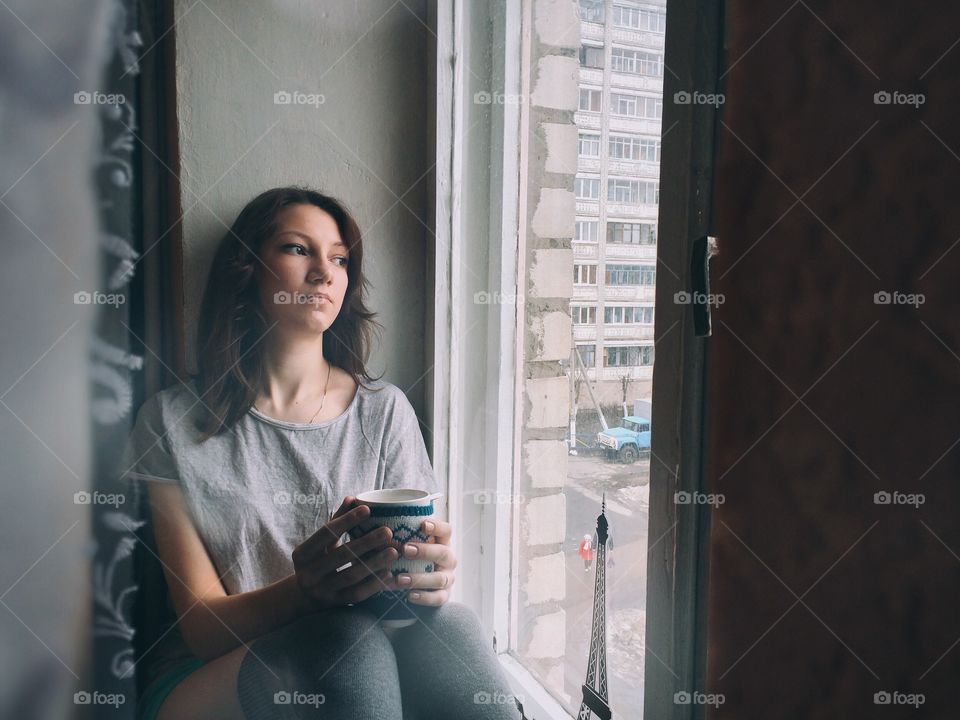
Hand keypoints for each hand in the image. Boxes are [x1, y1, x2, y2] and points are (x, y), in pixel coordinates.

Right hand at [292, 496, 397, 610]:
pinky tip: (389, 573)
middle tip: (388, 532)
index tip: (367, 509)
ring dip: (374, 563)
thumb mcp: (320, 543)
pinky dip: (374, 584)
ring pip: (351, 576)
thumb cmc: (317, 561)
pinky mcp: (336, 604)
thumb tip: (352, 498)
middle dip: (366, 543)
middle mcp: (309, 574)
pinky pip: (358, 594)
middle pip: (341, 555)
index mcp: (302, 554)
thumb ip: (336, 520)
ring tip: (394, 551)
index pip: (325, 533)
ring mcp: (322, 591)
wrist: (303, 597)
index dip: (346, 520)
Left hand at [392, 519, 456, 605]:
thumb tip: (367, 521)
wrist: (414, 586)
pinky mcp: (443, 595)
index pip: (446, 530)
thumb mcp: (404, 544)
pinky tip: (409, 595)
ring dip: (420, 578)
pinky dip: (424, 597)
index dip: (437, 526)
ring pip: (440, 578)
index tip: (422, 524)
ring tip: (400, 579)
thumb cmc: (406, 558)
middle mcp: (448, 559)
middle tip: (405, 550)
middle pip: (444, 553)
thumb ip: (394, 536)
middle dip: (425, 551)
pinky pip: (438, 598)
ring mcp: (447, 578)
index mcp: (441, 542)